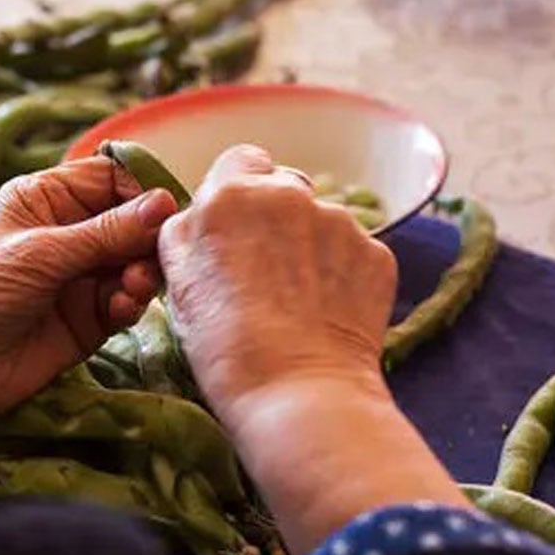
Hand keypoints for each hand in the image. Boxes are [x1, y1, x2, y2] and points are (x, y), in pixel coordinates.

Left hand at [0, 158, 177, 446]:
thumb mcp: (39, 253)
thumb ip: (106, 232)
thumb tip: (166, 203)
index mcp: (46, 200)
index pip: (109, 179)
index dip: (140, 191)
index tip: (166, 211)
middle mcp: (67, 234)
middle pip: (131, 222)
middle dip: (147, 237)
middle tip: (151, 258)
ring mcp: (78, 279)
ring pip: (134, 264)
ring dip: (142, 273)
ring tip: (133, 287)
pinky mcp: (87, 321)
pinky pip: (125, 303)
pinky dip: (131, 303)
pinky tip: (120, 309)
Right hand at [158, 144, 398, 418]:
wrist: (298, 394)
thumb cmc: (224, 347)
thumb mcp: (178, 284)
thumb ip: (186, 234)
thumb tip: (197, 219)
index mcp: (231, 195)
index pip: (238, 160)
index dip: (234, 193)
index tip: (233, 229)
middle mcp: (290, 195)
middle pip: (284, 187)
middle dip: (274, 218)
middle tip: (262, 271)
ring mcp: (340, 223)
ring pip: (320, 221)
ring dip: (308, 247)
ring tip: (296, 302)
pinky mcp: (376, 255)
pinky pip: (353, 253)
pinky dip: (340, 275)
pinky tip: (325, 314)